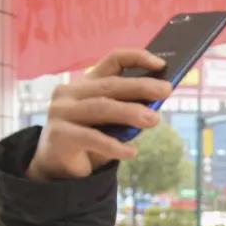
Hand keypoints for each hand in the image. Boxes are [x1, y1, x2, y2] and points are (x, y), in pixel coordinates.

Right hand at [27, 49, 172, 181]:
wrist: (60, 168)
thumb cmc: (92, 140)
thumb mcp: (113, 122)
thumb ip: (128, 110)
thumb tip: (157, 104)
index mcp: (87, 83)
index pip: (112, 61)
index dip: (136, 58)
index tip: (161, 64)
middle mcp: (71, 92)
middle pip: (111, 85)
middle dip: (141, 86)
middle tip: (166, 90)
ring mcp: (62, 112)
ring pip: (101, 107)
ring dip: (130, 112)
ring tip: (154, 120)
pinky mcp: (59, 134)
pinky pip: (91, 138)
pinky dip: (114, 145)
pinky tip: (132, 152)